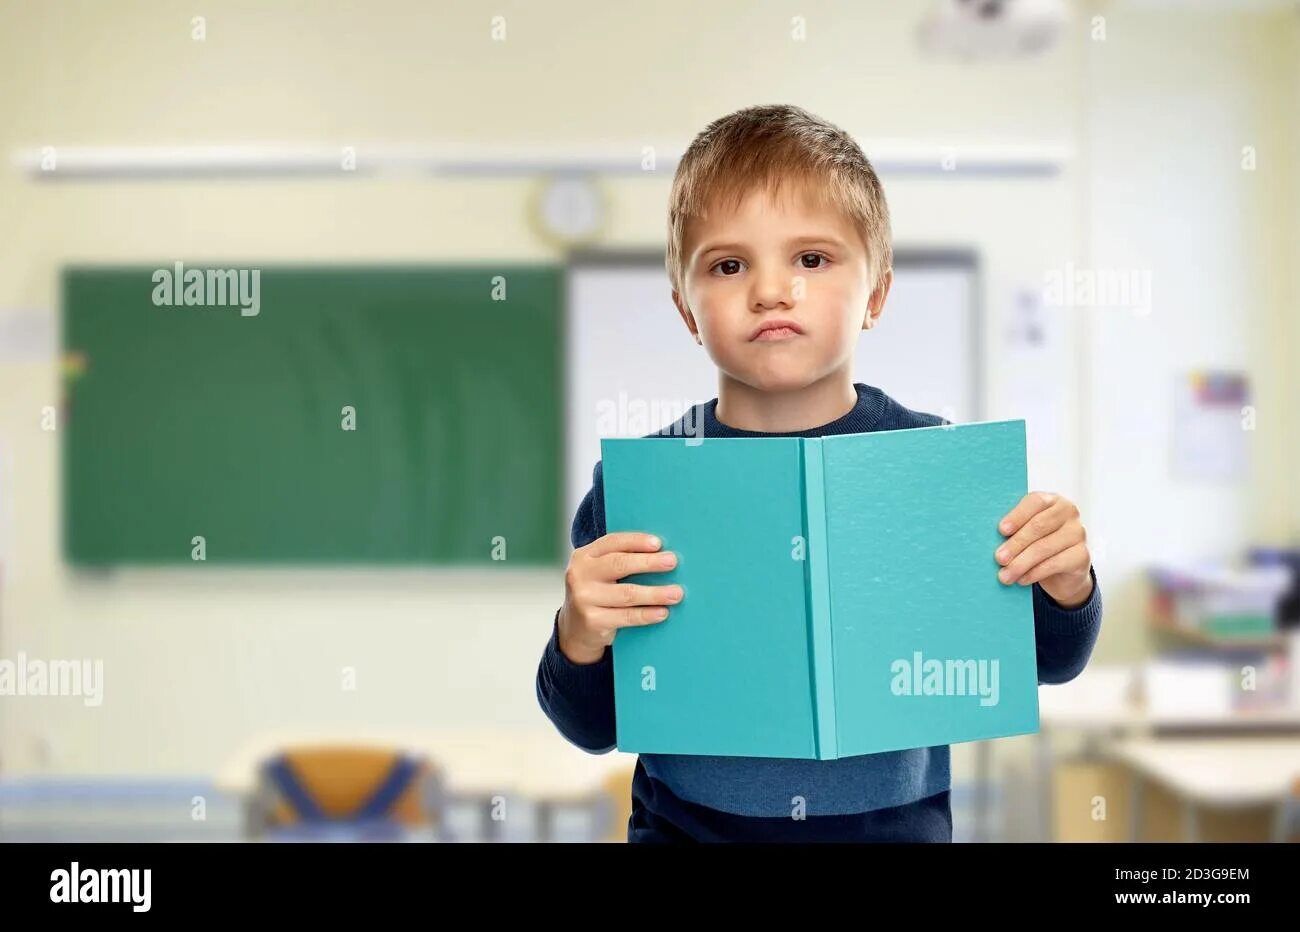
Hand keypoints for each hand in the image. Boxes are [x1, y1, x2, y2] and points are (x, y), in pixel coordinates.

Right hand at [557, 532, 683, 663]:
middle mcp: (580, 575)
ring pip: (627, 593)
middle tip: (672, 562)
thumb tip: (662, 553)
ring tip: (676, 593)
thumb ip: (619, 560)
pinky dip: (647, 614)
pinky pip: (626, 616)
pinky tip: (663, 612)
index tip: (658, 543)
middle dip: (649, 562)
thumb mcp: (599, 572)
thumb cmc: (598, 593)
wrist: (575, 629)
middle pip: (619, 564)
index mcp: (584, 556)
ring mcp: (584, 599)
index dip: (636, 541)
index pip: (612, 542)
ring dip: (655, 593)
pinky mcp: (592, 621)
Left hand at [994, 491, 1093, 608]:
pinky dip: (1034, 573)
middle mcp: (1068, 513)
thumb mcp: (1026, 532)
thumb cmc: (1038, 544)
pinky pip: (1055, 564)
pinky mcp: (1082, 555)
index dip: (1017, 516)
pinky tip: (1021, 579)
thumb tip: (989, 538)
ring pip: (1044, 547)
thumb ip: (1014, 529)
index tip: (1001, 530)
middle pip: (1038, 526)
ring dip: (1021, 563)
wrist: (1063, 571)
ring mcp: (1078, 533)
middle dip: (1015, 544)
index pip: (1035, 502)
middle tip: (999, 558)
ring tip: (1005, 575)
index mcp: (1052, 500)